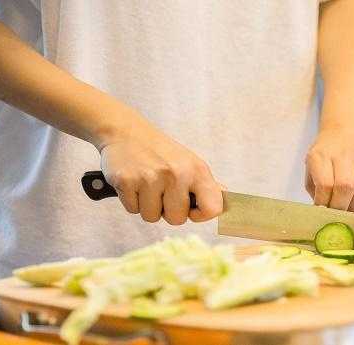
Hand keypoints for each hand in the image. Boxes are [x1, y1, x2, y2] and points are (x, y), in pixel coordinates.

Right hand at [100, 122, 222, 224]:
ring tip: (147, 185)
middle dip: (168, 211)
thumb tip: (227, 202)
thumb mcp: (190, 163)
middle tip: (162, 191)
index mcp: (197, 170)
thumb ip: (207, 185)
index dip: (201, 215)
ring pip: (152, 217)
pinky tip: (134, 182)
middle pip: (177, 220)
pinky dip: (132, 200)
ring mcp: (150, 177)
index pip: (213, 208)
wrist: (127, 132)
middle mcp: (177, 173)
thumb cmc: (162, 152)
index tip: (191, 208)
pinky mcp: (126, 181)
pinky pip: (132, 210)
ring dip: (148, 206)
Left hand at [305, 128, 353, 213]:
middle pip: (345, 187)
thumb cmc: (326, 153)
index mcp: (323, 155)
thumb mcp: (311, 164)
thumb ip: (314, 188)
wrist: (349, 130)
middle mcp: (344, 156)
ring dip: (353, 208)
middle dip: (339, 207)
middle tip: (334, 215)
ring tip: (346, 211)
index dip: (323, 201)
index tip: (321, 209)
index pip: (325, 184)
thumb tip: (321, 211)